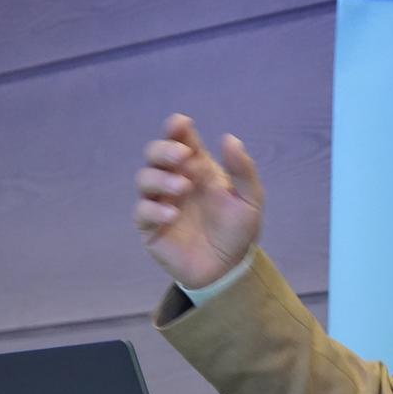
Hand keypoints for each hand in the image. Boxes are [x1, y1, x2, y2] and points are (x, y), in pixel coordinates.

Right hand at [133, 113, 263, 287]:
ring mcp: (160, 202)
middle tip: (182, 156)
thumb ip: (242, 170)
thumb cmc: (237, 231)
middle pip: (154, 153)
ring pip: (144, 178)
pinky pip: (142, 212)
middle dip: (164, 149)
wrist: (229, 269)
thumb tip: (228, 138)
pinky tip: (172, 215)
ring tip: (182, 187)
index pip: (180, 139)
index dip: (175, 128)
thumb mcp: (250, 199)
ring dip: (160, 178)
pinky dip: (154, 210)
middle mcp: (174, 180)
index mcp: (196, 167)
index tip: (181, 124)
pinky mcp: (151, 228)